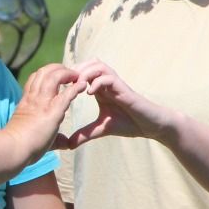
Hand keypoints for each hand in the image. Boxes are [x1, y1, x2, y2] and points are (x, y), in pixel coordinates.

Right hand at [5, 64, 86, 161]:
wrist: (13, 149)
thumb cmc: (21, 146)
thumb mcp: (33, 135)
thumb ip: (53, 138)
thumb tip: (67, 144)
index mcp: (26, 102)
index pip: (35, 79)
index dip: (46, 74)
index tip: (58, 76)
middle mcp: (34, 98)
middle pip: (43, 72)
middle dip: (58, 68)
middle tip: (70, 73)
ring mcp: (42, 103)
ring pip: (54, 76)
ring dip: (67, 73)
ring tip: (76, 76)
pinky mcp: (53, 112)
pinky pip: (66, 94)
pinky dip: (76, 87)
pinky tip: (82, 85)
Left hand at [59, 60, 175, 148]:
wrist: (150, 126)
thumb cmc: (129, 124)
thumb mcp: (102, 129)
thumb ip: (86, 134)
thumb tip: (69, 145)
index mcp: (99, 88)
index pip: (82, 72)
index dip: (69, 77)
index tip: (57, 88)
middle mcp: (107, 83)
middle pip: (88, 63)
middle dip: (75, 71)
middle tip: (64, 84)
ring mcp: (116, 84)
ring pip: (98, 65)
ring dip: (85, 73)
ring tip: (76, 86)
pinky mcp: (124, 89)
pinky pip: (109, 78)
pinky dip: (98, 82)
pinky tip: (90, 93)